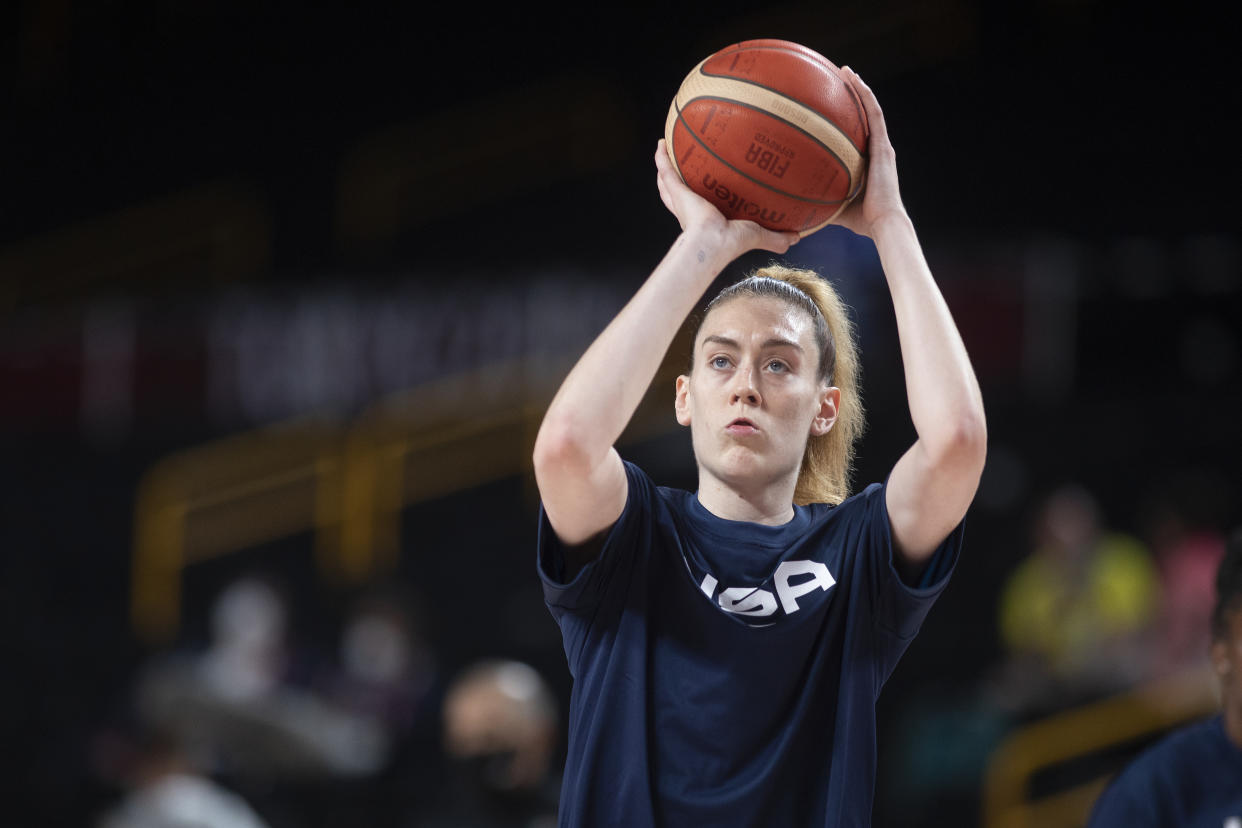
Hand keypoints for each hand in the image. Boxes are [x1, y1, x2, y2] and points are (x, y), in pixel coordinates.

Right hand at [654, 139, 799, 257]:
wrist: (713, 242)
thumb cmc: (732, 242)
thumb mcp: (758, 234)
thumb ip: (775, 237)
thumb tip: (797, 236)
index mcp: (705, 219)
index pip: (701, 206)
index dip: (700, 197)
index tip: (705, 185)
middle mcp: (690, 209)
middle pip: (679, 192)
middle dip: (678, 180)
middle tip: (683, 164)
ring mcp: (681, 199)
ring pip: (669, 181)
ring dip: (666, 167)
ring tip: (668, 149)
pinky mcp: (677, 191)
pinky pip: (666, 170)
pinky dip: (661, 157)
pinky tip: (661, 143)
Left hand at [831, 67, 908, 238]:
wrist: (883, 224)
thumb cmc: (862, 220)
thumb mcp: (835, 206)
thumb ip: (820, 201)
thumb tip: (795, 207)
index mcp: (868, 162)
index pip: (858, 134)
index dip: (848, 118)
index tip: (832, 105)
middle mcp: (877, 150)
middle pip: (864, 116)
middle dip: (852, 97)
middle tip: (836, 81)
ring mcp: (882, 147)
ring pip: (871, 109)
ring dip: (859, 88)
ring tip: (846, 71)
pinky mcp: (883, 146)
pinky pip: (874, 114)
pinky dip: (865, 95)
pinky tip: (854, 80)